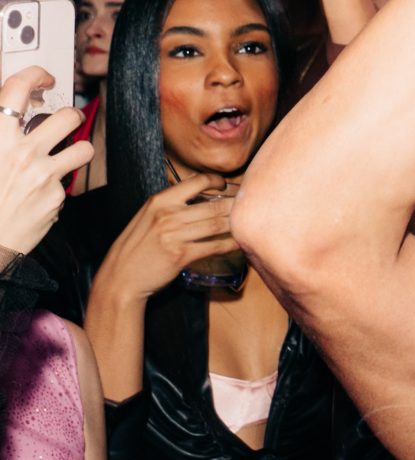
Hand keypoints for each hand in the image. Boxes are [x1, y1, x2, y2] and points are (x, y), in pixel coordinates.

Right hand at [0, 68, 91, 253]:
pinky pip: (68, 182)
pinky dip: (58, 184)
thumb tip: (9, 112)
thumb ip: (0, 132)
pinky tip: (41, 192)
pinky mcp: (55, 198)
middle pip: (66, 116)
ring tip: (66, 154)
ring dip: (77, 148)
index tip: (44, 78)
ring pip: (82, 147)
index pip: (17, 89)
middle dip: (71, 115)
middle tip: (66, 120)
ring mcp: (42, 176)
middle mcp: (20, 153)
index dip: (35, 75)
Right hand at [100, 175, 236, 303]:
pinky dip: (230, 244)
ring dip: (236, 224)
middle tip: (248, 206)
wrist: (120, 278)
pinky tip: (239, 243)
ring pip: (217, 225)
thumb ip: (169, 205)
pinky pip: (213, 246)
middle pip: (213, 206)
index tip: (226, 186)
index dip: (217, 182)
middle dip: (234, 206)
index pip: (196, 182)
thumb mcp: (147, 217)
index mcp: (160, 200)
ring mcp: (175, 235)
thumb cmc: (135, 248)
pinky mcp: (181, 255)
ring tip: (248, 222)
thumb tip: (196, 195)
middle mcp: (168, 214)